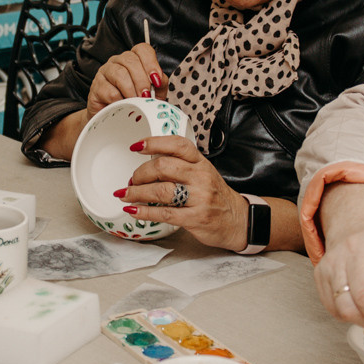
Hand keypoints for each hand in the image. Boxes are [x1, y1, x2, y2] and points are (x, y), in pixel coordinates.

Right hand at [86, 43, 166, 111]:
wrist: (114, 119)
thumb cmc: (135, 103)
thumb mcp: (153, 93)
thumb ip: (159, 84)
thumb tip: (160, 80)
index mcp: (133, 59)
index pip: (142, 50)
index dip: (151, 63)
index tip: (156, 80)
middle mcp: (118, 61)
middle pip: (131, 61)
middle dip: (142, 80)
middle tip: (146, 95)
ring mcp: (105, 71)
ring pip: (119, 73)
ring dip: (130, 90)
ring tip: (135, 101)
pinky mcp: (96, 86)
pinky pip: (109, 90)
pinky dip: (119, 100)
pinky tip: (122, 105)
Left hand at [116, 137, 244, 247]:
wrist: (238, 221)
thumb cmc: (215, 197)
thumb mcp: (203, 174)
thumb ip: (181, 166)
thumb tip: (148, 164)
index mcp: (201, 163)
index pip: (177, 145)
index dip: (154, 143)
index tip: (136, 146)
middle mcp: (200, 177)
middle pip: (163, 167)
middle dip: (140, 173)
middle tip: (131, 180)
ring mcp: (199, 198)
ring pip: (161, 190)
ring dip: (137, 192)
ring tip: (126, 195)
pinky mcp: (196, 218)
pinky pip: (164, 213)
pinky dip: (145, 212)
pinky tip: (134, 210)